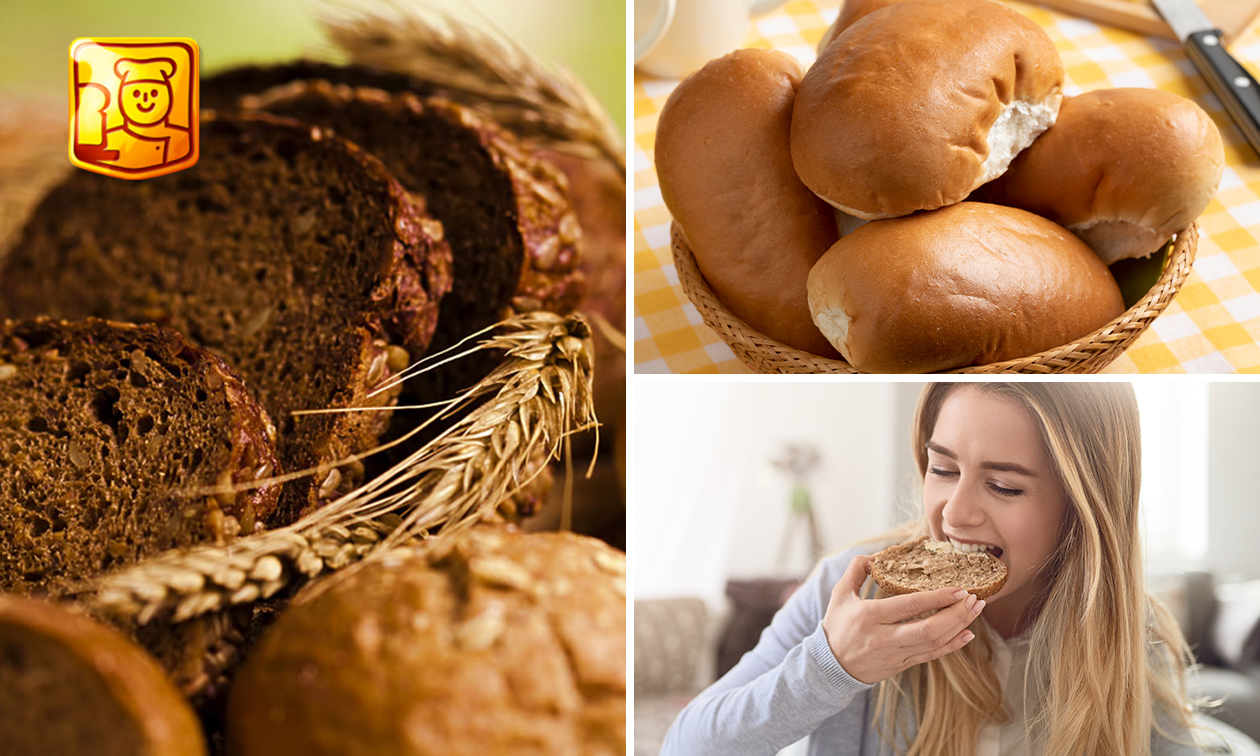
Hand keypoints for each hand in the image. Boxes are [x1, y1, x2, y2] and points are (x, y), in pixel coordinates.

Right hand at [821, 554, 984, 684]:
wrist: (830, 665)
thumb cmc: (837, 625)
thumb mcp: (839, 594)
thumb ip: (857, 569)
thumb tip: (879, 555)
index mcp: (868, 616)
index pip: (909, 606)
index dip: (937, 598)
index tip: (959, 588)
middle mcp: (883, 638)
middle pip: (928, 629)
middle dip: (956, 614)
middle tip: (975, 599)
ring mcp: (894, 655)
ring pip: (934, 643)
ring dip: (959, 626)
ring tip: (975, 610)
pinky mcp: (901, 665)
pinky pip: (931, 656)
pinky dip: (952, 646)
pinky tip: (967, 634)